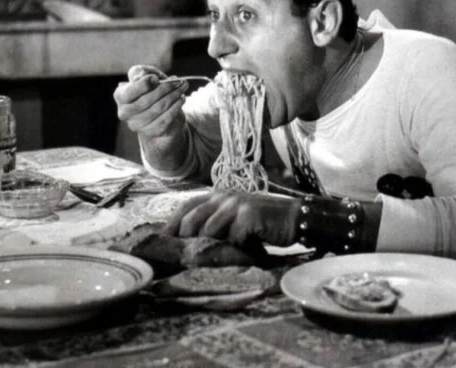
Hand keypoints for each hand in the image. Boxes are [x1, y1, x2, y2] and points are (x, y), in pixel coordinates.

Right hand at [114, 65, 188, 138]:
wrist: (160, 110)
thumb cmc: (151, 88)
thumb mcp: (146, 75)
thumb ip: (140, 72)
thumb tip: (139, 77)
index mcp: (120, 96)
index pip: (128, 93)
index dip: (143, 85)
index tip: (156, 78)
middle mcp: (125, 112)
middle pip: (145, 101)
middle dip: (164, 88)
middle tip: (177, 81)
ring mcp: (137, 125)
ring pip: (158, 109)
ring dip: (173, 95)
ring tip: (182, 87)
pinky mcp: (151, 132)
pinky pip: (166, 119)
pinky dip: (176, 107)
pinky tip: (181, 99)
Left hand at [164, 190, 300, 248]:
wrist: (293, 217)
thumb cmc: (262, 222)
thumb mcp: (234, 217)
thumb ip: (215, 222)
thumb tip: (189, 241)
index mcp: (217, 195)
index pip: (186, 206)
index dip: (172, 223)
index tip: (162, 240)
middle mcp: (223, 196)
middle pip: (192, 217)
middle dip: (185, 239)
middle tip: (182, 256)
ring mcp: (235, 204)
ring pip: (209, 229)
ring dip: (210, 247)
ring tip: (210, 260)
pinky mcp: (248, 216)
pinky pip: (232, 238)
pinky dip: (234, 250)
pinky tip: (240, 254)